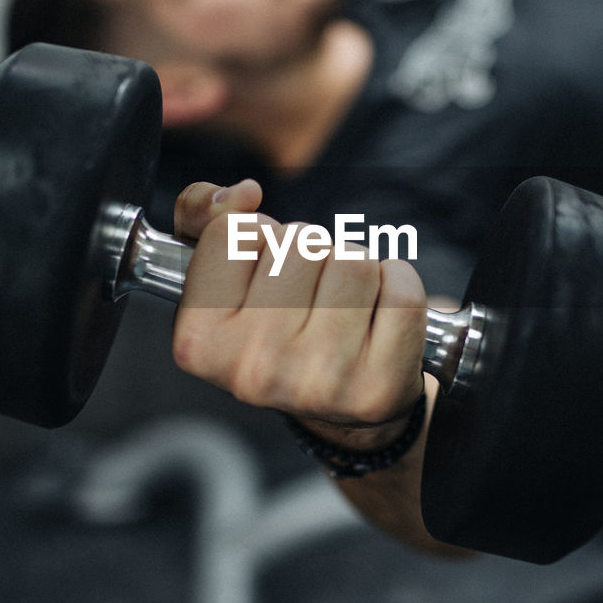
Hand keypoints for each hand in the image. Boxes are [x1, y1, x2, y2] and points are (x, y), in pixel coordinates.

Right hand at [172, 179, 425, 444]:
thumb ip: (201, 214)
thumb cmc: (272, 327)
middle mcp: (255, 368)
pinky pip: (402, 287)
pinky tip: (377, 316)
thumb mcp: (217, 274)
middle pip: (301, 242)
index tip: (261, 275)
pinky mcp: (380, 386)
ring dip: (354, 267)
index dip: (257, 239)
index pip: (236, 232)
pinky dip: (397, 284)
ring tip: (341, 305)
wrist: (336, 408)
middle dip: (310, 252)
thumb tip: (244, 193)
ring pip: (352, 259)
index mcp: (200, 341)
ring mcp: (320, 381)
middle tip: (307, 295)